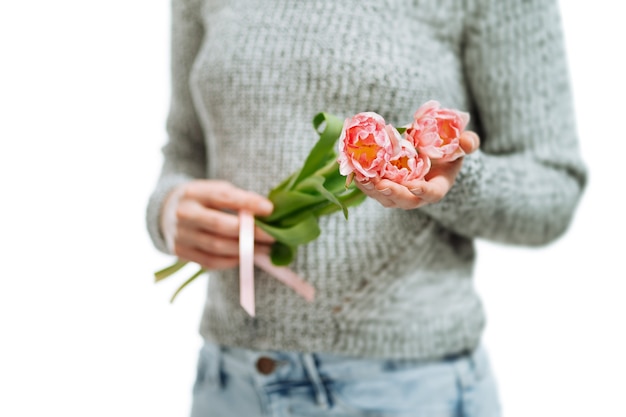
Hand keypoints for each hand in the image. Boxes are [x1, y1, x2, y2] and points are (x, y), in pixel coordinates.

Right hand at [161, 179, 274, 269]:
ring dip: (246, 250)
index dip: (248, 204)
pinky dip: (232, 261)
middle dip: (251, 232)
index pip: (223, 197)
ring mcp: (180, 235)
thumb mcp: (216, 190)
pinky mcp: (180, 252)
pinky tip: (247, 256)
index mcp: (193, 192)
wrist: (167, 212)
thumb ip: (238, 198)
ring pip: (217, 247)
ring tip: (266, 249)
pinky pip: (210, 261)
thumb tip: (266, 211)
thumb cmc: (202, 200)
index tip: (270, 209)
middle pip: (220, 225)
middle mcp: (184, 214)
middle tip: (273, 235)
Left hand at [354, 131, 479, 209]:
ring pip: (384, 198)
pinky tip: (353, 170)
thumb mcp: (461, 144)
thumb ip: (468, 143)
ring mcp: (398, 194)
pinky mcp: (384, 187)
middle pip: (404, 201)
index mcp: (437, 187)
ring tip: (362, 177)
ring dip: (372, 189)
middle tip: (380, 184)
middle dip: (392, 193)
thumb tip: (467, 142)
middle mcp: (416, 195)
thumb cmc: (447, 150)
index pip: (431, 194)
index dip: (423, 191)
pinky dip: (361, 180)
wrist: (427, 151)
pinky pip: (371, 188)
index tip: (414, 185)